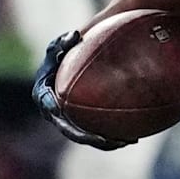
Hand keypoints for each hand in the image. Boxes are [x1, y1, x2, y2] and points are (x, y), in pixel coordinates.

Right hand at [32, 30, 132, 149]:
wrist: (71, 66)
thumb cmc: (66, 52)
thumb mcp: (60, 45)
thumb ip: (64, 41)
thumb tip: (74, 35)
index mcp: (44, 95)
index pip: (47, 104)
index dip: (53, 109)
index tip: (62, 111)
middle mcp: (54, 113)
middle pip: (69, 129)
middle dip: (86, 137)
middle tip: (104, 139)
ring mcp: (69, 121)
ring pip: (87, 136)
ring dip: (105, 143)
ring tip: (126, 142)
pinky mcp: (84, 124)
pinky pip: (99, 132)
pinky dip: (115, 136)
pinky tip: (135, 137)